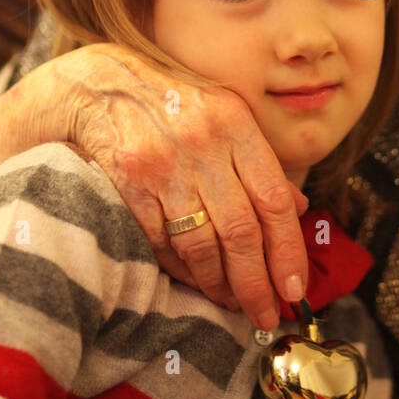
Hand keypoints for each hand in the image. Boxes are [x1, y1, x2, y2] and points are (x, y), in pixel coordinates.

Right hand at [0, 42, 308, 327]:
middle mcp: (202, 143)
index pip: (273, 199)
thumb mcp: (225, 117)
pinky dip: (180, 268)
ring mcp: (163, 165)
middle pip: (240, 229)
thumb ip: (260, 162)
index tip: (295, 288)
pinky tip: (194, 279)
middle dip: (256, 282)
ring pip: (201, 242)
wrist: (101, 84)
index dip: (288, 250)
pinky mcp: (128, 184)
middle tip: (266, 314)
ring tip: (231, 302)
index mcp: (235, 124)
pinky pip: (161, 241)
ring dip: (218, 282)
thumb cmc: (174, 104)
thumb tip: (297, 208)